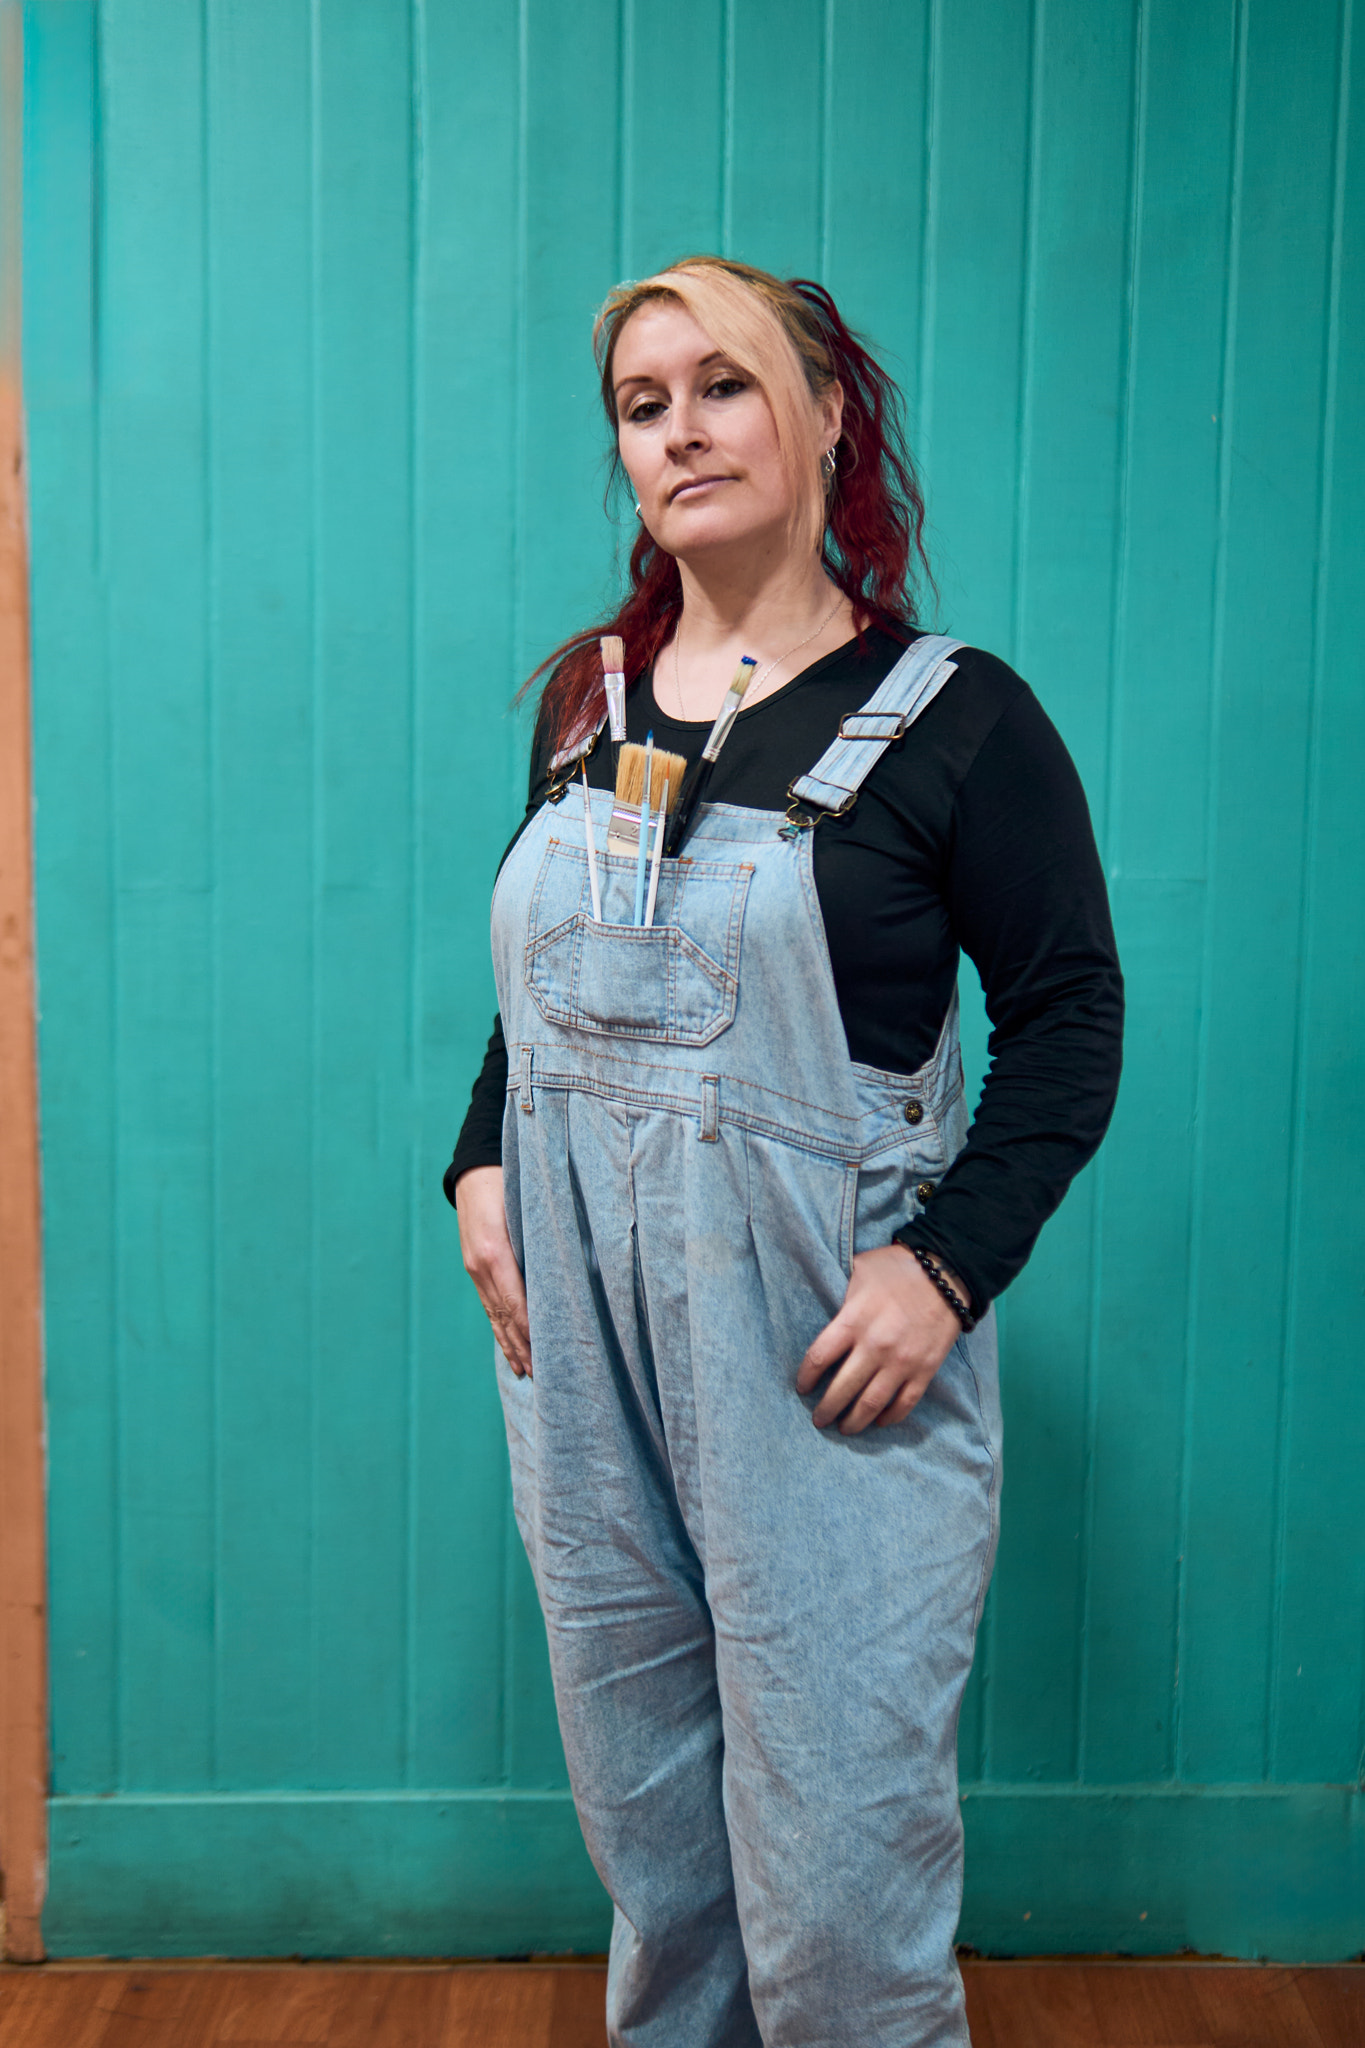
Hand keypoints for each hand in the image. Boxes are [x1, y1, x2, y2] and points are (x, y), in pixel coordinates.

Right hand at [455, 1165, 531, 1376]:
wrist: (473, 1167)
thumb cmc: (510, 1180)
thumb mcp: (529, 1205)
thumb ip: (546, 1238)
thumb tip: (573, 1269)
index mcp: (495, 1252)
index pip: (517, 1302)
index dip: (532, 1331)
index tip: (550, 1353)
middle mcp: (481, 1265)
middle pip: (504, 1316)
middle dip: (523, 1347)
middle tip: (543, 1376)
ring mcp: (474, 1268)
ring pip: (493, 1316)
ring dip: (510, 1345)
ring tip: (525, 1371)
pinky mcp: (473, 1267)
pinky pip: (487, 1305)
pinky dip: (498, 1329)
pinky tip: (507, 1347)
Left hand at [796, 1245, 966, 1433]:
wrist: (946, 1273)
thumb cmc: (897, 1268)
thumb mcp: (859, 1270)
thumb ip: (841, 1295)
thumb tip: (823, 1308)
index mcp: (853, 1320)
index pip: (819, 1358)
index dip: (806, 1377)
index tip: (802, 1387)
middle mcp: (875, 1346)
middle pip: (841, 1389)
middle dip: (826, 1409)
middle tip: (818, 1418)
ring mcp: (901, 1361)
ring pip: (871, 1403)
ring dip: (854, 1421)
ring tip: (843, 1428)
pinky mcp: (924, 1370)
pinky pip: (904, 1403)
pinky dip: (889, 1417)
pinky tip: (878, 1421)